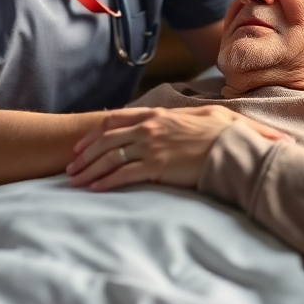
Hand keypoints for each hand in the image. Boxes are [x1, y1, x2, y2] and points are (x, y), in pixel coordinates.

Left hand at [66, 105, 288, 190]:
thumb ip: (185, 115)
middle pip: (106, 140)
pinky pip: (123, 174)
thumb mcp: (204, 114)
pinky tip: (95, 189)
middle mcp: (149, 128)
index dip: (95, 133)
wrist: (233, 147)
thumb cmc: (224, 132)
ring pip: (109, 157)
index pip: (116, 119)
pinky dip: (106, 181)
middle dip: (84, 154)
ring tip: (75, 181)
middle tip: (70, 167)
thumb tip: (181, 118)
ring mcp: (151, 147)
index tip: (82, 144)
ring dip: (89, 169)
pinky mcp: (156, 167)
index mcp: (157, 115)